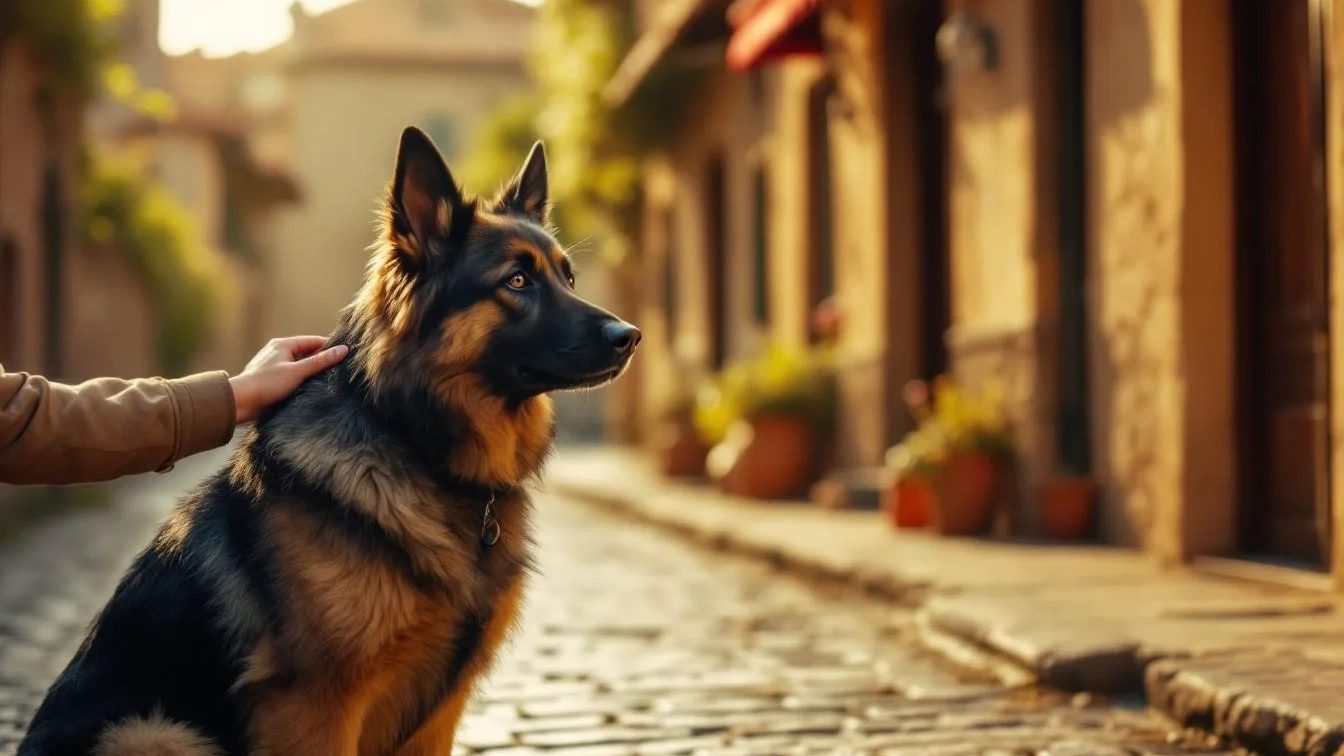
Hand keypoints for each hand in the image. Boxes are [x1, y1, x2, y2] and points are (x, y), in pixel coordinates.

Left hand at [229, 336, 349, 423]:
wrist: (239, 402)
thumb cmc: (266, 384)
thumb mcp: (297, 372)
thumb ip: (320, 361)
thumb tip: (343, 350)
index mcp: (283, 344)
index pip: (314, 341)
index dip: (330, 347)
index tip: (345, 357)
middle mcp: (278, 352)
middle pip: (307, 353)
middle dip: (321, 361)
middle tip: (340, 372)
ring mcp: (274, 366)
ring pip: (299, 366)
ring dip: (311, 373)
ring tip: (328, 382)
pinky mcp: (271, 379)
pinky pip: (292, 376)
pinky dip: (301, 381)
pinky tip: (309, 390)